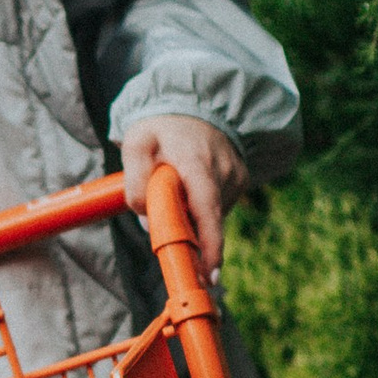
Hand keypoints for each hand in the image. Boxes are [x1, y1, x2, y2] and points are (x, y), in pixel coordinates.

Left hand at [118, 111, 248, 277]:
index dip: (210, 244)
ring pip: (211, 215)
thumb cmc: (160, 128)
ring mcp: (236, 175)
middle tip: (182, 255)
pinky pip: (218, 207)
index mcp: (196, 161)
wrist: (193, 105)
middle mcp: (222, 170)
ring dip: (193, 218)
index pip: (206, 208)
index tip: (208, 273)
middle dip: (194, 241)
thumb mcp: (135, 144)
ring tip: (178, 193)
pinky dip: (203, 209)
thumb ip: (136, 181)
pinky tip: (192, 191)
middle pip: (208, 220)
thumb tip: (147, 219)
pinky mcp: (241, 180)